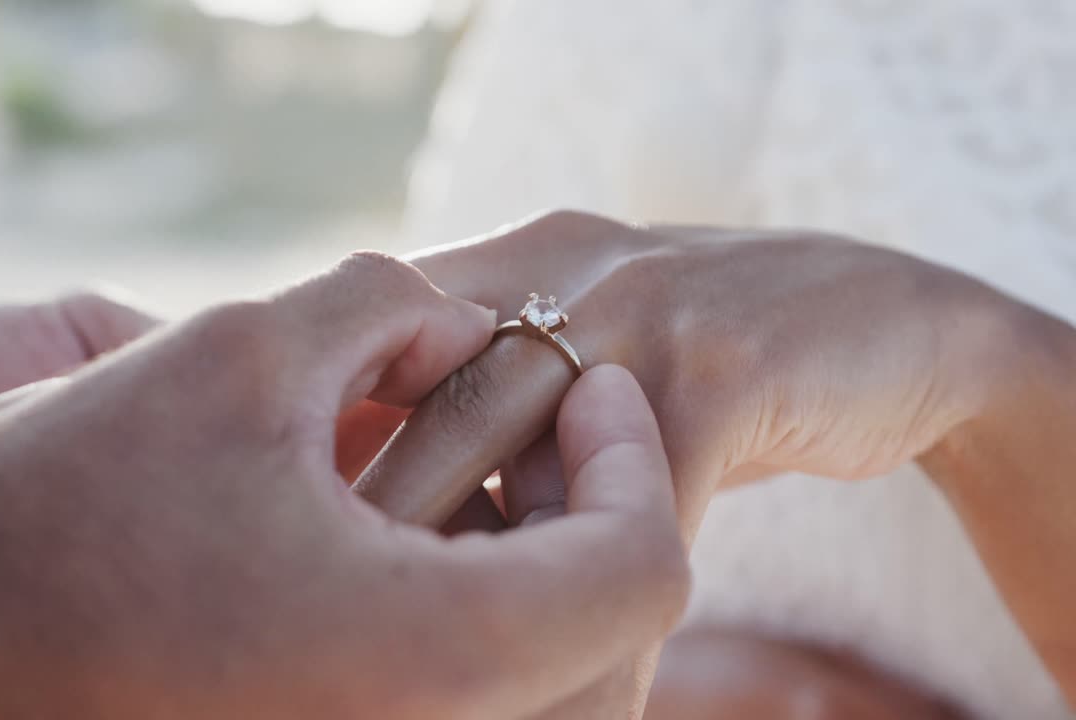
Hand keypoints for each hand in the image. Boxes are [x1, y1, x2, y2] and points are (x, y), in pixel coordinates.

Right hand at [0, 253, 688, 718]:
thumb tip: (465, 324)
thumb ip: (386, 303)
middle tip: (536, 425)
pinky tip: (407, 547)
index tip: (585, 382)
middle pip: (611, 639)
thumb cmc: (54, 511)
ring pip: (550, 690)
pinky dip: (478, 626)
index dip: (631, 453)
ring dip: (540, 573)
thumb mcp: (234, 352)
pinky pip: (469, 712)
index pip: (643, 569)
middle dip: (593, 511)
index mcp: (434, 659)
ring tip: (469, 480)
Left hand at [349, 211, 1022, 717]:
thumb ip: (492, 392)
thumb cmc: (709, 359)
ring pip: (511, 460)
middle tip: (333, 616)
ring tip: (438, 654)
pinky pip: (634, 510)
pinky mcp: (719, 369)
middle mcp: (556, 270)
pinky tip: (581, 658)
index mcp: (508, 262)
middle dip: (370, 526)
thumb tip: (375, 488)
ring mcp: (636, 312)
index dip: (326, 445)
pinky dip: (596, 600)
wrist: (888, 324)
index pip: (375, 347)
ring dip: (470, 579)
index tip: (295, 540)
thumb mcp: (588, 351)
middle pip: (423, 404)